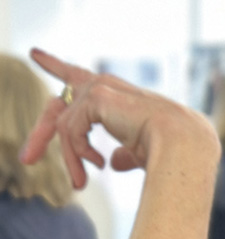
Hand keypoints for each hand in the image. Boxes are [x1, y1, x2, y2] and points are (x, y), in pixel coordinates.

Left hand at [20, 49, 217, 188]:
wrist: (183, 144)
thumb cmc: (169, 149)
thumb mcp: (139, 151)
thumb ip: (124, 153)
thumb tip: (112, 163)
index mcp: (115, 94)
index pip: (78, 76)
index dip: (55, 65)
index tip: (36, 54)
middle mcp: (104, 84)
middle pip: (57, 107)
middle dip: (40, 135)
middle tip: (27, 160)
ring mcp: (97, 87)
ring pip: (62, 127)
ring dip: (71, 161)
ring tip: (80, 184)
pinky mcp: (95, 98)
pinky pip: (70, 131)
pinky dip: (78, 153)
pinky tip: (97, 165)